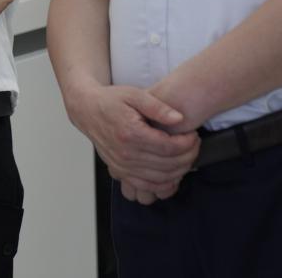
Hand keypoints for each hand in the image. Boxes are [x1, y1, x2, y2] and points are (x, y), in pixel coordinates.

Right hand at [70, 84, 198, 204]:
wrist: (87, 110)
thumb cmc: (110, 100)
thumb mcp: (134, 94)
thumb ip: (158, 106)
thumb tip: (179, 118)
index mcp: (130, 133)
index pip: (168, 147)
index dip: (187, 143)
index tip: (193, 135)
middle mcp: (125, 153)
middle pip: (167, 164)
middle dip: (188, 156)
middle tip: (195, 145)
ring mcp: (122, 165)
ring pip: (160, 178)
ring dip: (179, 171)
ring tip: (187, 157)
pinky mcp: (120, 172)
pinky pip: (147, 185)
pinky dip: (164, 184)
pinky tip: (173, 174)